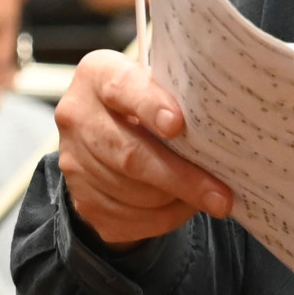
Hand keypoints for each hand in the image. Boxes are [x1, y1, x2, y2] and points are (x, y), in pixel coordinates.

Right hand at [55, 49, 231, 246]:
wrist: (106, 132)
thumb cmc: (146, 103)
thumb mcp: (157, 84)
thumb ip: (177, 96)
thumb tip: (220, 130)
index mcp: (97, 75)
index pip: (122, 88)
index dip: (150, 106)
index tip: (178, 125)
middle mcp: (77, 117)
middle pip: (129, 154)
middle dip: (180, 177)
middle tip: (220, 197)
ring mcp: (73, 162)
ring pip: (131, 193)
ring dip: (175, 200)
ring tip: (208, 198)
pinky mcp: (82, 200)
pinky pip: (128, 219)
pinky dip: (163, 217)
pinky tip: (181, 205)